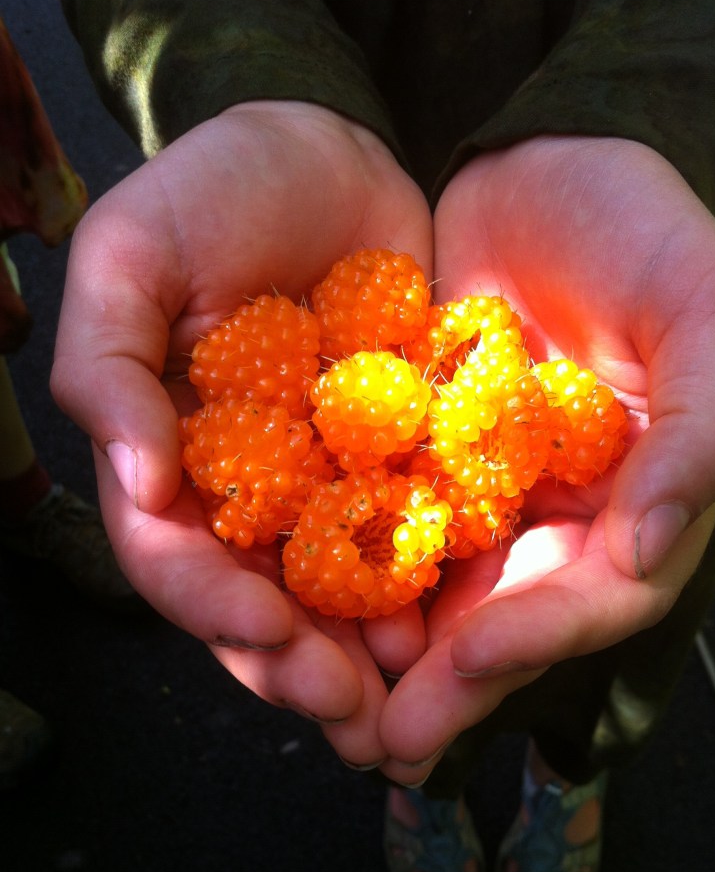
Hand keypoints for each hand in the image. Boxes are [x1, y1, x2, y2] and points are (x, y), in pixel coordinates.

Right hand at [51, 101, 432, 766]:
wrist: (328, 153)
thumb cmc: (214, 189)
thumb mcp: (131, 254)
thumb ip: (110, 366)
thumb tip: (135, 484)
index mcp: (167, 458)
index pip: (175, 559)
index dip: (215, 608)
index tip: (272, 635)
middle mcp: (240, 492)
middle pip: (256, 605)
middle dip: (297, 668)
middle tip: (353, 718)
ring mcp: (318, 487)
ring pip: (331, 598)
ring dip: (362, 659)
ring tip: (406, 711)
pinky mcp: (390, 465)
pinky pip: (402, 541)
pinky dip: (420, 590)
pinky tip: (448, 628)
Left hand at [377, 136, 714, 781]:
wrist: (546, 165)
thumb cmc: (645, 229)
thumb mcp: (707, 309)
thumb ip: (704, 425)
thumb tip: (653, 543)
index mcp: (635, 499)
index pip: (593, 594)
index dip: (535, 640)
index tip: (464, 671)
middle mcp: (556, 514)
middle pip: (507, 619)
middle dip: (449, 686)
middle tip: (383, 744)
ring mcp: (480, 491)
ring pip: (437, 591)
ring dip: (386, 658)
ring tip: (327, 706)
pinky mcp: (413, 455)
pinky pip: (378, 521)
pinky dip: (342, 569)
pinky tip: (291, 605)